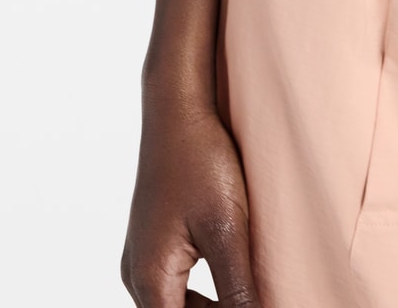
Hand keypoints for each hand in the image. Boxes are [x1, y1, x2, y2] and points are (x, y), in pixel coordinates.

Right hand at [121, 96, 258, 307]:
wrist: (178, 109)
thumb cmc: (200, 162)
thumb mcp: (226, 229)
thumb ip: (237, 288)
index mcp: (150, 280)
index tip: (254, 305)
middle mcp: (138, 275)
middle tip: (259, 300)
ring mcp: (143, 257)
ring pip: (176, 306)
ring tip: (251, 296)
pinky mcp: (155, 240)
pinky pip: (175, 285)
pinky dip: (204, 293)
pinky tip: (235, 281)